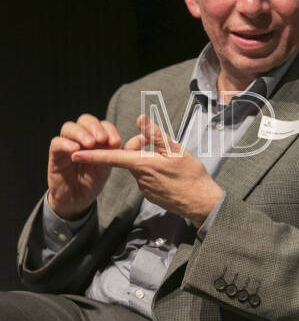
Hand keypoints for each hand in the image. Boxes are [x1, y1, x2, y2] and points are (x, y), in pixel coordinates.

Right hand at [48, 114, 120, 219]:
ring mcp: (66, 144)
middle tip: (102, 140)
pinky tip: (74, 150)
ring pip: (69, 127)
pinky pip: (56, 143)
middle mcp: (80, 137)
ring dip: (81, 133)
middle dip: (95, 127)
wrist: (76, 199)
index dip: (109, 129)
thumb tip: (144, 139)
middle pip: (85, 119)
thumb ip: (125, 151)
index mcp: (95, 138)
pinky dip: (66, 143)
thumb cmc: (93, 180)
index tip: (116, 142)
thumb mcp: (111, 165)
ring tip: (90, 144)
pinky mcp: (55, 155)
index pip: (102, 124)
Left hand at [72, 114, 223, 226]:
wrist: (201, 202)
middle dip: (138, 149)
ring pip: (139, 168)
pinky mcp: (151, 196)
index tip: (74, 153)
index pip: (112, 157)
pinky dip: (154, 172)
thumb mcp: (175, 149)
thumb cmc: (190, 174)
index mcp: (142, 164)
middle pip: (130, 158)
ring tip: (170, 162)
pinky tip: (169, 175)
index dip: (92, 155)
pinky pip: (146, 179)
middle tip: (159, 144)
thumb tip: (139, 118)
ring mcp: (145, 189)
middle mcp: (139, 178)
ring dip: (148, 160)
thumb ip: (155, 134)